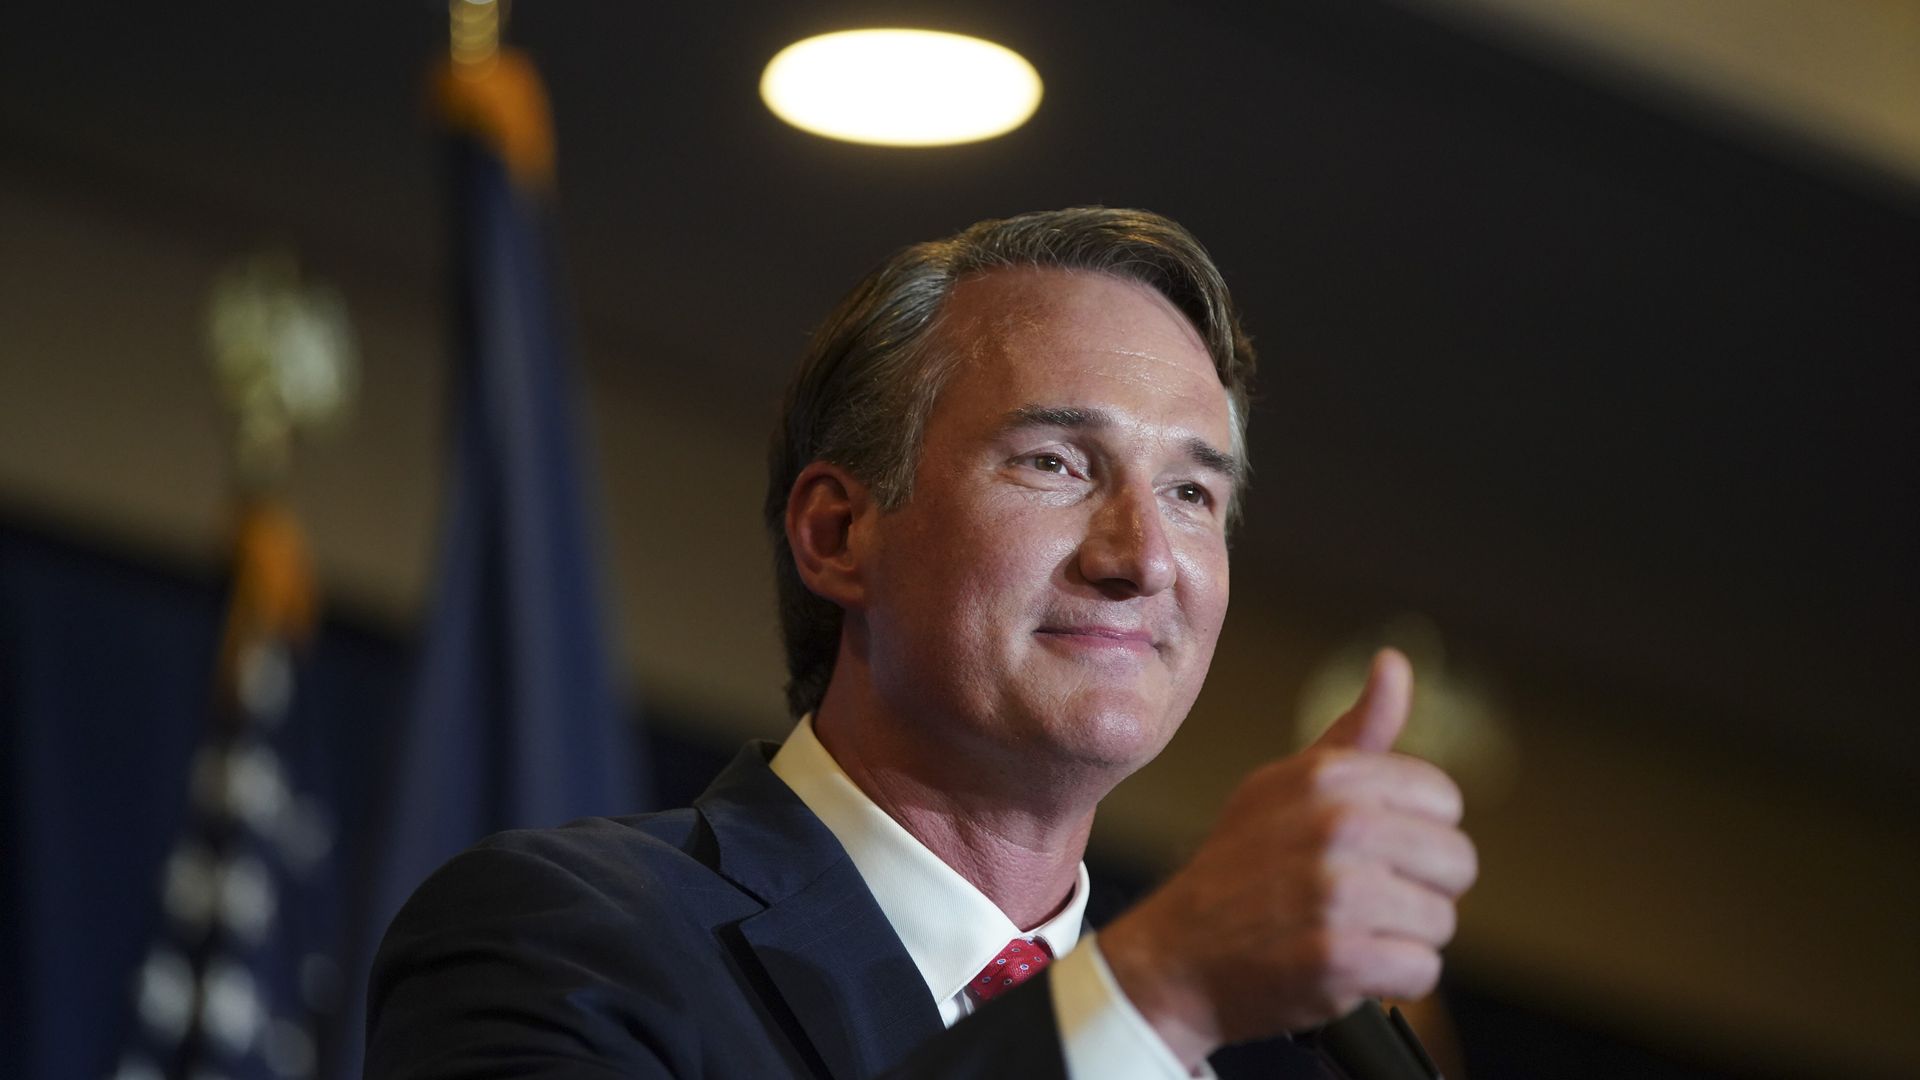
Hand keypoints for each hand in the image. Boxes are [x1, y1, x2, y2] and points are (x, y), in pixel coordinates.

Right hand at [1099, 649, 1477, 1066]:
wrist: (1175, 959)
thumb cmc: (1240, 869)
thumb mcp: (1286, 785)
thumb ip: (1354, 732)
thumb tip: (1395, 662)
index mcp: (1328, 777)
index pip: (1442, 798)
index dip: (1415, 831)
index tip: (1372, 851)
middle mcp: (1335, 826)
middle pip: (1456, 862)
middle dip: (1419, 888)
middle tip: (1362, 900)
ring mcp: (1336, 894)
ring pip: (1441, 921)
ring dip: (1403, 938)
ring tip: (1348, 932)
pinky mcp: (1338, 960)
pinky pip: (1420, 972)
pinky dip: (1391, 983)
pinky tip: (1346, 970)